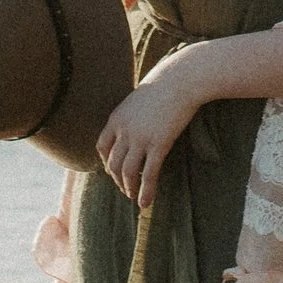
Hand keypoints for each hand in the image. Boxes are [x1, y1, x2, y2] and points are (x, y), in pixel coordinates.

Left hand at [95, 62, 203, 213]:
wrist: (181, 80)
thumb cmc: (164, 86)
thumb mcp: (138, 99)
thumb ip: (132, 115)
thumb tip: (135, 124)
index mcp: (116, 118)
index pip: (102, 147)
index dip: (106, 162)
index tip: (113, 171)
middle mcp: (124, 130)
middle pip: (113, 163)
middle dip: (117, 180)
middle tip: (126, 190)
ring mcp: (141, 138)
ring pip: (128, 172)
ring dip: (129, 188)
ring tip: (134, 197)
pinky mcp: (159, 144)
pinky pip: (149, 174)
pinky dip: (146, 190)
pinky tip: (146, 203)